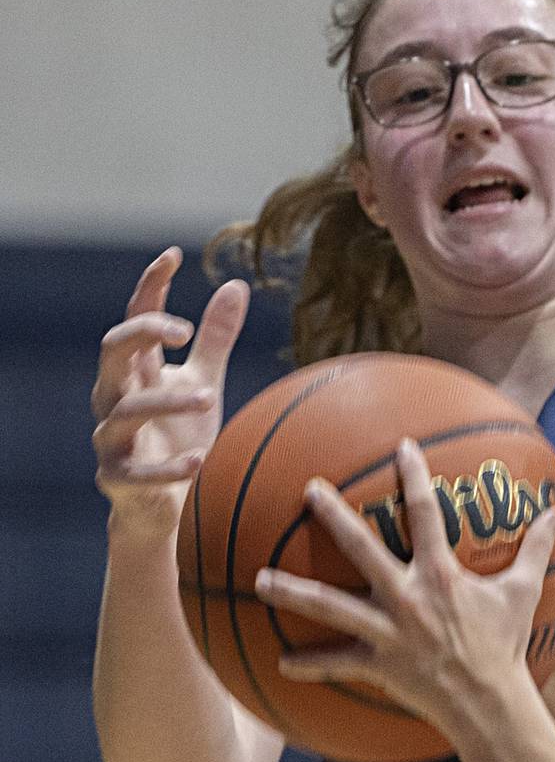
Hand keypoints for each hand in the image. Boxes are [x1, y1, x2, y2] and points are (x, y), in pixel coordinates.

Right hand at [92, 247, 249, 537]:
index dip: (150, 286)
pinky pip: (137, 471)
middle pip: (112, 351)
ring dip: (166, 402)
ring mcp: (111, 439)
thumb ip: (215, 340)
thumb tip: (236, 285)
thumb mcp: (204, 383)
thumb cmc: (183, 437)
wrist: (171, 505)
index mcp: (137, 371)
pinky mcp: (117, 479)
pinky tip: (199, 460)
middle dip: (141, 333)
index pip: (135, 318)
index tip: (173, 256)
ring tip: (208, 398)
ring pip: (124, 411)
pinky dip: (168, 467)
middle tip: (182, 332)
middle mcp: (115, 397)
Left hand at [255, 439, 554, 732]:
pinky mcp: (377, 664)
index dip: (414, 477)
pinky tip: (280, 662)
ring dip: (292, 591)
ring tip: (258, 577)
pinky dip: (307, 665)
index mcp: (440, 575)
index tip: (400, 446)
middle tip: (308, 490)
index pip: (425, 514)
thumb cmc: (505, 645)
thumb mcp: (523, 592)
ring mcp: (386, 631)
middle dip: (333, 516)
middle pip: (361, 548)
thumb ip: (537, 548)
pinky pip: (335, 664)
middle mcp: (406, 597)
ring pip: (329, 606)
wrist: (489, 702)